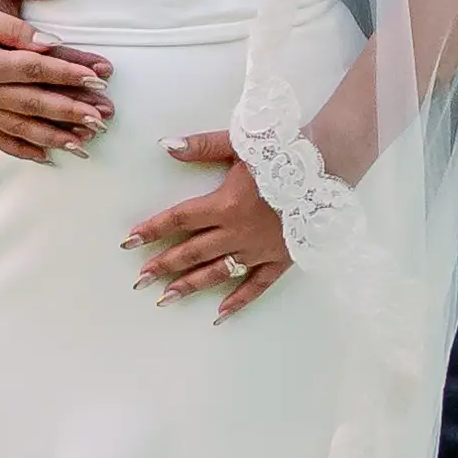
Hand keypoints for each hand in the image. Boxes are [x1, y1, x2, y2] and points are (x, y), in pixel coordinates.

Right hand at [0, 0, 114, 165]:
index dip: (69, 75)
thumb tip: (50, 45)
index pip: (36, 70)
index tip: (98, 79)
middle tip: (102, 118)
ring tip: (84, 143)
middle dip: (71, 112)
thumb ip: (15, 30)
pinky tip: (44, 157)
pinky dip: (21, 149)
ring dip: (54, 136)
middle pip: (34, 104)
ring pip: (20, 127)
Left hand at [133, 135, 292, 317]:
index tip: (129, 241)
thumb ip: (201, 146)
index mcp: (225, 204)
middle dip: (163, 265)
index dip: (152, 230)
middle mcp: (238, 232)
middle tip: (139, 279)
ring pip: (218, 272)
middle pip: (192, 251)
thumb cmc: (283, 150)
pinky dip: (239, 301)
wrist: (328, 165)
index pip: (179, 220)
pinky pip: (257, 286)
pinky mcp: (282, 259)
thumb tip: (166, 146)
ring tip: (165, 298)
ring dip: (190, 285)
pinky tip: (219, 314)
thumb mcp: (239, 143)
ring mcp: (259, 249)